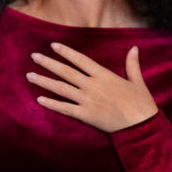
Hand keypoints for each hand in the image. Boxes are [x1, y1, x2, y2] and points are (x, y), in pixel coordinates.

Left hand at [27, 43, 158, 132]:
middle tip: (33, 56)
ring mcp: (87, 100)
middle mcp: (92, 85)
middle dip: (48, 63)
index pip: (80, 60)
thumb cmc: (141, 104)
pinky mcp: (86, 115)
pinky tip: (39, 99)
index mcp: (104, 75)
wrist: (142, 126)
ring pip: (61, 88)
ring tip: (29, 75)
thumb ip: (132, 64)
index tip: (52, 45)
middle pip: (66, 71)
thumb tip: (134, 48)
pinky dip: (51, 103)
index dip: (65, 52)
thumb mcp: (137, 81)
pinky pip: (65, 108)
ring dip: (44, 81)